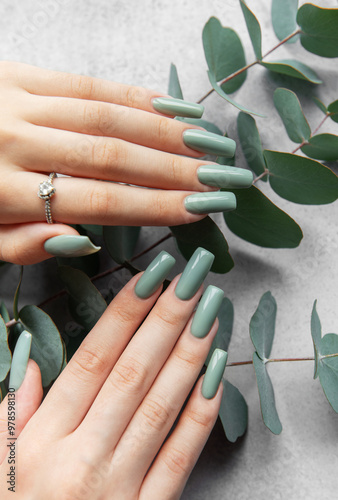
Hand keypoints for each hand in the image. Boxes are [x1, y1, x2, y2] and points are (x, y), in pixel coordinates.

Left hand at [0, 61, 251, 264]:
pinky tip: (170, 105)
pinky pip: (85, 82)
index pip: (98, 202)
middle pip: (112, 156)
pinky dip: (133, 94)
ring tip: (208, 144)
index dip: (154, 206)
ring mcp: (16, 99)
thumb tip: (83, 240)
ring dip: (165, 129)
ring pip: (106, 114)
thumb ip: (22, 244)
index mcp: (1, 190)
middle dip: (175, 168)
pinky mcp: (16, 72)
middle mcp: (14, 140)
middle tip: (220, 178)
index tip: (198, 210)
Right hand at [0, 249, 226, 498]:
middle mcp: (84, 457)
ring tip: (211, 312)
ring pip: (162, 407)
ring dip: (191, 355)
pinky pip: (180, 459)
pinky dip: (201, 416)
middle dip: (167, 319)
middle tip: (193, 278)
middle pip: (134, 373)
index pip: (94, 359)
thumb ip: (12, 410)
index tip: (152, 277)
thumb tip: (29, 359)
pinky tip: (218, 377)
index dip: (126, 313)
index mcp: (43, 440)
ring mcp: (120, 488)